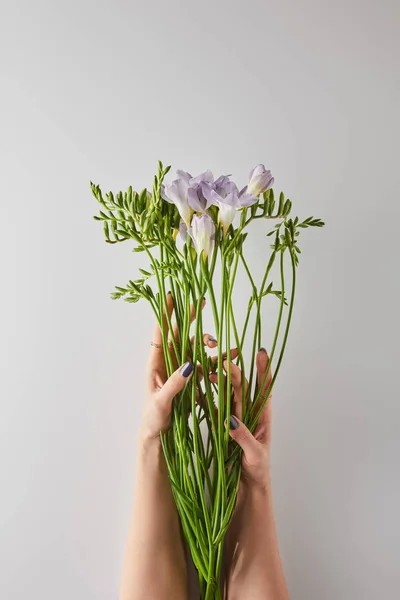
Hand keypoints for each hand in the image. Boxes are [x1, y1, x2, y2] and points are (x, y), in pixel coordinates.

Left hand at [140, 293, 217, 443]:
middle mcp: (168, 362)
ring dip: (209, 344)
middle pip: (181, 334)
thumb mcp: (161, 404)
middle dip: (192, 319)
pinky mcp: (192, 380)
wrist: (160, 438)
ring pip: (196, 348)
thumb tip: (188, 365)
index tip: (171, 295)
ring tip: (222, 346)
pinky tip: (230, 361)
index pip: (160, 332)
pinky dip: (217, 362)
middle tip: (203, 304)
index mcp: (156, 364)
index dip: (165, 313)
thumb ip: (174, 385)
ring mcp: (181, 370)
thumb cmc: (153, 421)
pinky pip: (206, 365)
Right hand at [214, 348, 272, 489]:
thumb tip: (231, 420)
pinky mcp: (222, 427)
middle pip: (242, 388)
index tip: (262, 353)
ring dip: (221, 381)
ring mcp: (235, 419)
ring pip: (228, 394)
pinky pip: (215, 409)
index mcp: (263, 417)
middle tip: (225, 362)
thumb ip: (244, 437)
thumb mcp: (254, 455)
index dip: (264, 370)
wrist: (247, 489)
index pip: (264, 389)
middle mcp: (249, 414)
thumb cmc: (257, 472)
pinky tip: (200, 388)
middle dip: (235, 372)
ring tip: (212, 370)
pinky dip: (208, 398)